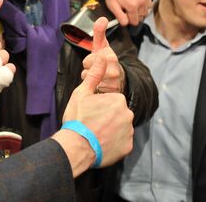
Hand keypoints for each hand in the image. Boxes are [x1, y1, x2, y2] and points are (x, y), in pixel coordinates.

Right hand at [61, 53, 133, 168]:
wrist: (76, 148)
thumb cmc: (78, 119)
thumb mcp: (82, 93)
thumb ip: (94, 75)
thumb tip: (102, 57)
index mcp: (118, 100)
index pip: (111, 100)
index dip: (99, 106)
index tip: (90, 113)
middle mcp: (128, 114)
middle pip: (117, 113)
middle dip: (107, 118)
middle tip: (92, 124)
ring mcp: (129, 132)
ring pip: (120, 127)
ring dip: (111, 130)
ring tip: (95, 135)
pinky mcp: (127, 147)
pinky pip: (122, 142)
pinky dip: (113, 143)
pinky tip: (101, 144)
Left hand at [81, 17, 124, 92]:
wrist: (120, 78)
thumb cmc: (107, 60)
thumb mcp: (102, 46)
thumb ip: (99, 32)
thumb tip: (102, 18)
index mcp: (110, 56)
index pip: (86, 61)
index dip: (88, 61)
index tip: (96, 61)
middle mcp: (113, 69)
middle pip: (86, 72)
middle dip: (89, 71)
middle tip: (97, 70)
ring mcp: (113, 82)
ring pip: (90, 82)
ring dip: (92, 80)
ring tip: (100, 77)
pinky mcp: (112, 93)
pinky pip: (94, 90)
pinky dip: (95, 89)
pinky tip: (101, 85)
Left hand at [101, 0, 151, 25]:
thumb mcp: (112, 7)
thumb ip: (120, 18)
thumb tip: (126, 24)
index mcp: (132, 5)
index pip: (135, 22)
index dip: (128, 20)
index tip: (124, 13)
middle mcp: (141, 1)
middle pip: (141, 17)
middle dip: (134, 15)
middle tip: (126, 8)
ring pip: (146, 12)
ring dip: (139, 11)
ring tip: (131, 5)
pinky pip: (149, 4)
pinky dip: (144, 5)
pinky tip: (137, 2)